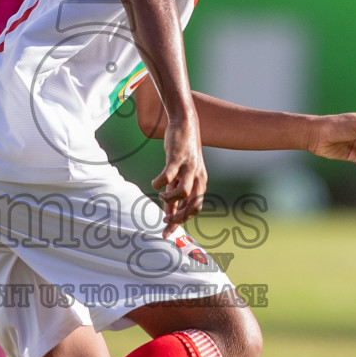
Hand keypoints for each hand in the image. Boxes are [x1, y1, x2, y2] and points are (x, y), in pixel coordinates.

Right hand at [151, 118, 205, 236]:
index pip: (195, 208)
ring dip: (169, 199)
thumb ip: (174, 194)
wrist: (185, 124)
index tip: (167, 232)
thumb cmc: (182, 152)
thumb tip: (168, 214)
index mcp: (200, 183)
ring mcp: (189, 168)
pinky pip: (168, 176)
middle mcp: (198, 177)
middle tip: (164, 221)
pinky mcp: (177, 158)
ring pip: (183, 193)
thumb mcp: (180, 175)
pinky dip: (158, 183)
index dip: (182, 222)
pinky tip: (155, 183)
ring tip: (161, 195)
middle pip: (193, 205)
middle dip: (178, 217)